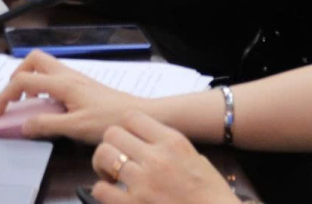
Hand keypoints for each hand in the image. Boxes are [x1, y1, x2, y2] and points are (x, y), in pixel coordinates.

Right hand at [0, 52, 148, 143]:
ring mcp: (75, 78)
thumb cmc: (109, 119)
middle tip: (12, 98)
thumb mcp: (75, 127)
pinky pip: (53, 76)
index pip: (23, 80)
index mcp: (62, 83)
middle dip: (16, 75)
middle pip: (32, 60)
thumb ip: (47, 125)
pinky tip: (47, 105)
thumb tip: (22, 125)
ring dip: (29, 79)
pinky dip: (42, 85)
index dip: (5, 95)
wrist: (136, 115)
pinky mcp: (81, 84)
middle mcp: (66, 75)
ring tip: (27, 103)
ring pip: (43, 66)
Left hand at [92, 112, 238, 203]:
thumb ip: (170, 147)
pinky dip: (102, 191)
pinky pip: (100, 189)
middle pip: (112, 133)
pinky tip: (113, 195)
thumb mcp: (197, 160)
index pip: (132, 117)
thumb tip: (149, 141)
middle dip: (111, 145)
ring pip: (103, 155)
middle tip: (116, 159)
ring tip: (111, 176)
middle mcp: (156, 158)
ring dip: (102, 165)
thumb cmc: (211, 196)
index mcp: (173, 142)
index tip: (128, 140)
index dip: (125, 128)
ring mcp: (143, 182)